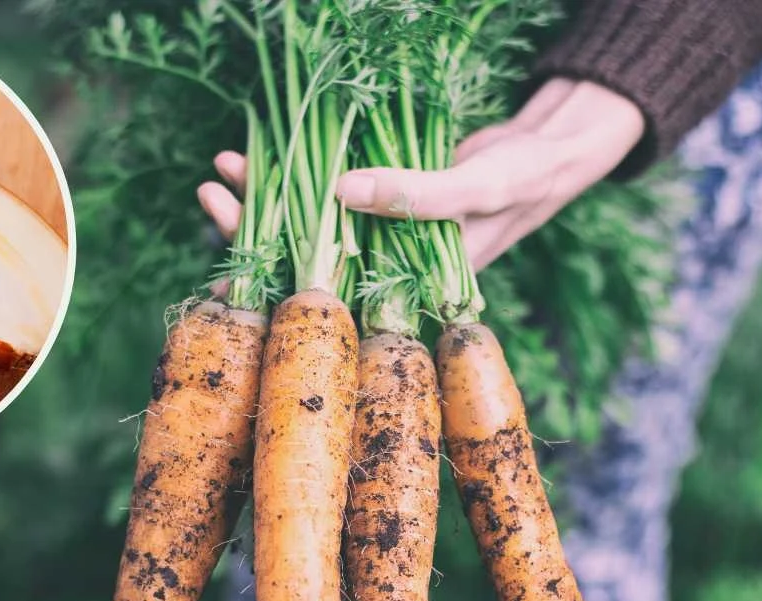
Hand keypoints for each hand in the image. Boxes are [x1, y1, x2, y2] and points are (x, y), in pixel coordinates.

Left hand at [197, 78, 644, 271]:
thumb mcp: (477, 187)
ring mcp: (378, 232)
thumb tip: (340, 191)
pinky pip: (328, 189)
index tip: (229, 231)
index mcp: (403, 287)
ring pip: (308, 220)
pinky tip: (262, 151)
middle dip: (253, 224)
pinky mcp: (379, 198)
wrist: (549, 154)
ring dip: (267, 194)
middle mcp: (383, 266)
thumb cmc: (524, 181)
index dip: (272, 267)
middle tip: (212, 190)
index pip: (325, 288)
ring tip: (225, 164)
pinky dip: (298, 170)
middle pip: (301, 256)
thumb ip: (417, 194)